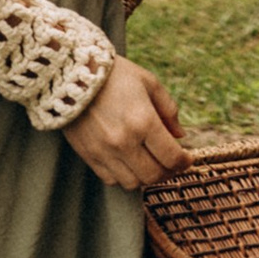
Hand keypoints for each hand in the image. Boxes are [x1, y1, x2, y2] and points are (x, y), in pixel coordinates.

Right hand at [62, 55, 186, 188]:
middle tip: (171, 163)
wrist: (71, 74)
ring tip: (149, 163)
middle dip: (168, 172)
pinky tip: (127, 162)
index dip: (184, 162)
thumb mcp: (149, 83)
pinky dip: (123, 176)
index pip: (172, 157)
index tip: (187, 159)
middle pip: (154, 175)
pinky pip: (111, 180)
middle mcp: (124, 141)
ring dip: (145, 176)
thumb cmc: (115, 75)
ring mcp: (104, 151)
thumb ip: (168, 110)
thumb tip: (180, 135)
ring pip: (133, 183)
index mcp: (143, 121)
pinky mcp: (88, 155)